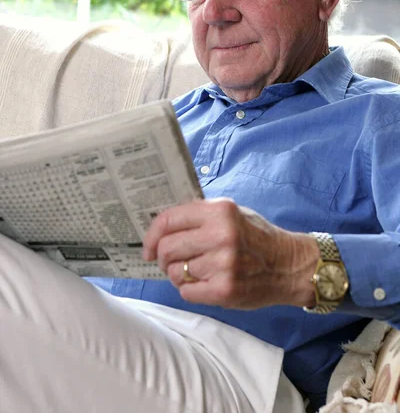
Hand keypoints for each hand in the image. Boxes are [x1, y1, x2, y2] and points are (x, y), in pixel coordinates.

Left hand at [143, 198, 318, 309]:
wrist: (289, 265)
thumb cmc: (257, 237)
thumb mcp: (233, 212)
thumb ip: (201, 214)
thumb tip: (162, 224)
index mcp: (220, 211)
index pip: (168, 220)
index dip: (151, 235)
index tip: (148, 247)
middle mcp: (221, 235)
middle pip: (167, 248)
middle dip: (162, 257)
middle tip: (169, 261)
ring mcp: (223, 264)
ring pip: (175, 272)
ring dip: (179, 274)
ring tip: (196, 271)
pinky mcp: (225, 290)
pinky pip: (186, 292)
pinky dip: (190, 289)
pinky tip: (205, 283)